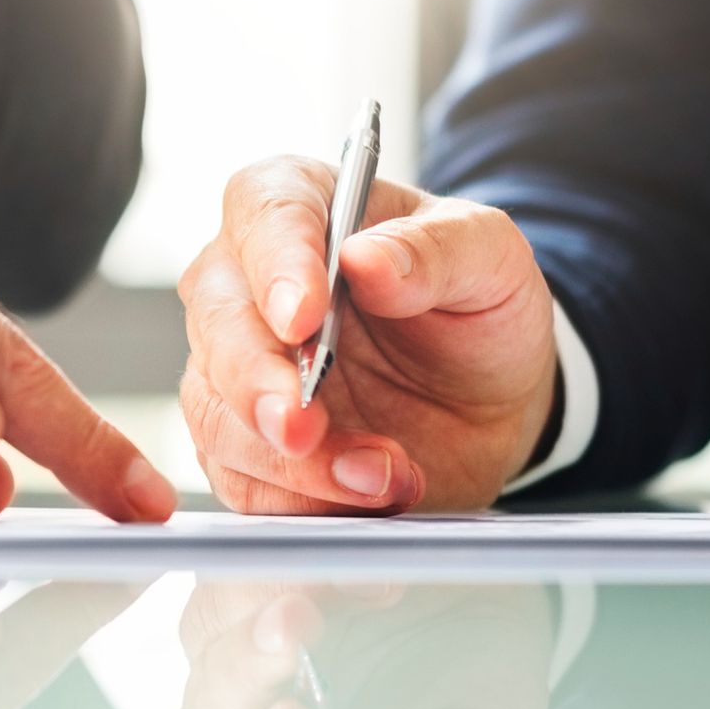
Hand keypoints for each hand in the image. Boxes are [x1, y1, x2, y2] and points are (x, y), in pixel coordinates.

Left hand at [174, 581, 552, 708]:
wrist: (485, 607)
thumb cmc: (475, 696)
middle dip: (254, 665)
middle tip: (300, 621)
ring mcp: (230, 660)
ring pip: (212, 635)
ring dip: (267, 599)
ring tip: (362, 577)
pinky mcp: (233, 593)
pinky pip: (232, 569)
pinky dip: (285, 556)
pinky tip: (352, 553)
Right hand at [178, 160, 558, 513]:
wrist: (485, 405)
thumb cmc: (477, 313)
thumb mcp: (491, 262)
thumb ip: (437, 250)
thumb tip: (367, 259)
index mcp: (304, 208)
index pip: (265, 213)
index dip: (276, 266)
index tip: (302, 318)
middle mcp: (249, 285)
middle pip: (218, 323)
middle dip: (258, 384)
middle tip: (306, 427)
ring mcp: (236, 370)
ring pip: (218, 415)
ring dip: (291, 461)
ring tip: (378, 475)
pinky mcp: (244, 446)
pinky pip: (242, 482)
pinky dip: (301, 500)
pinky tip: (363, 495)